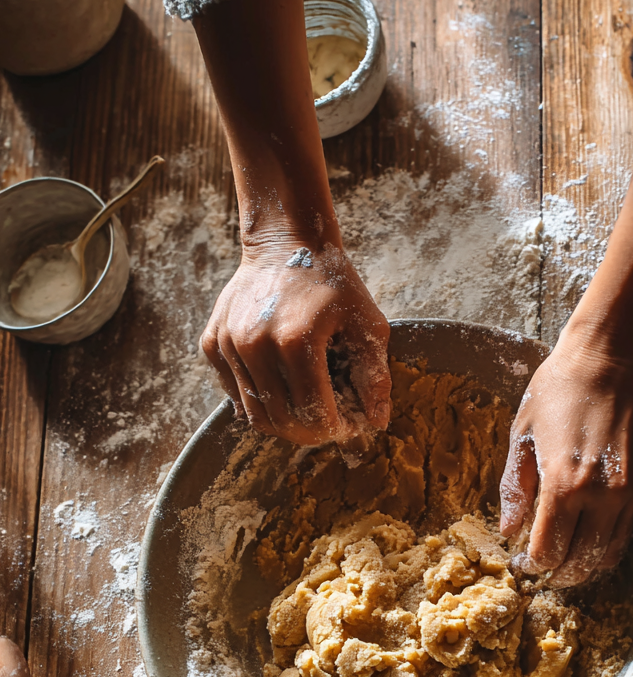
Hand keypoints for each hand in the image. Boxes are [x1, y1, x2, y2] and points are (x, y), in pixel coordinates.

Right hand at [201, 238, 390, 444]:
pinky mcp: (211, 344)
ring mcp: (228, 344)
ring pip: (254, 414)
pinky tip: (281, 389)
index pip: (312, 414)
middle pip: (281, 421)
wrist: (285, 243)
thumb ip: (375, 375)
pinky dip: (258, 402)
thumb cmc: (332, 283)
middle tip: (327, 424)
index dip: (334, 430)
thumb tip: (377, 422)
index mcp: (296, 341)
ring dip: (283, 423)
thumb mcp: (367, 323)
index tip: (347, 426)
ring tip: (305, 411)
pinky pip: (234, 394)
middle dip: (309, 433)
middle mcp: (255, 345)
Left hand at [499, 325, 632, 585]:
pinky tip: (592, 534)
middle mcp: (603, 495)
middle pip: (581, 562)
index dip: (533, 565)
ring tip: (569, 560)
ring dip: (586, 565)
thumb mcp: (523, 435)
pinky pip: (629, 527)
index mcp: (563, 485)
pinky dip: (609, 541)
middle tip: (546, 569)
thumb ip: (515, 488)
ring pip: (609, 553)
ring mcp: (632, 490)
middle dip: (559, 574)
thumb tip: (510, 530)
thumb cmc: (561, 388)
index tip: (524, 562)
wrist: (615, 355)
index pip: (548, 551)